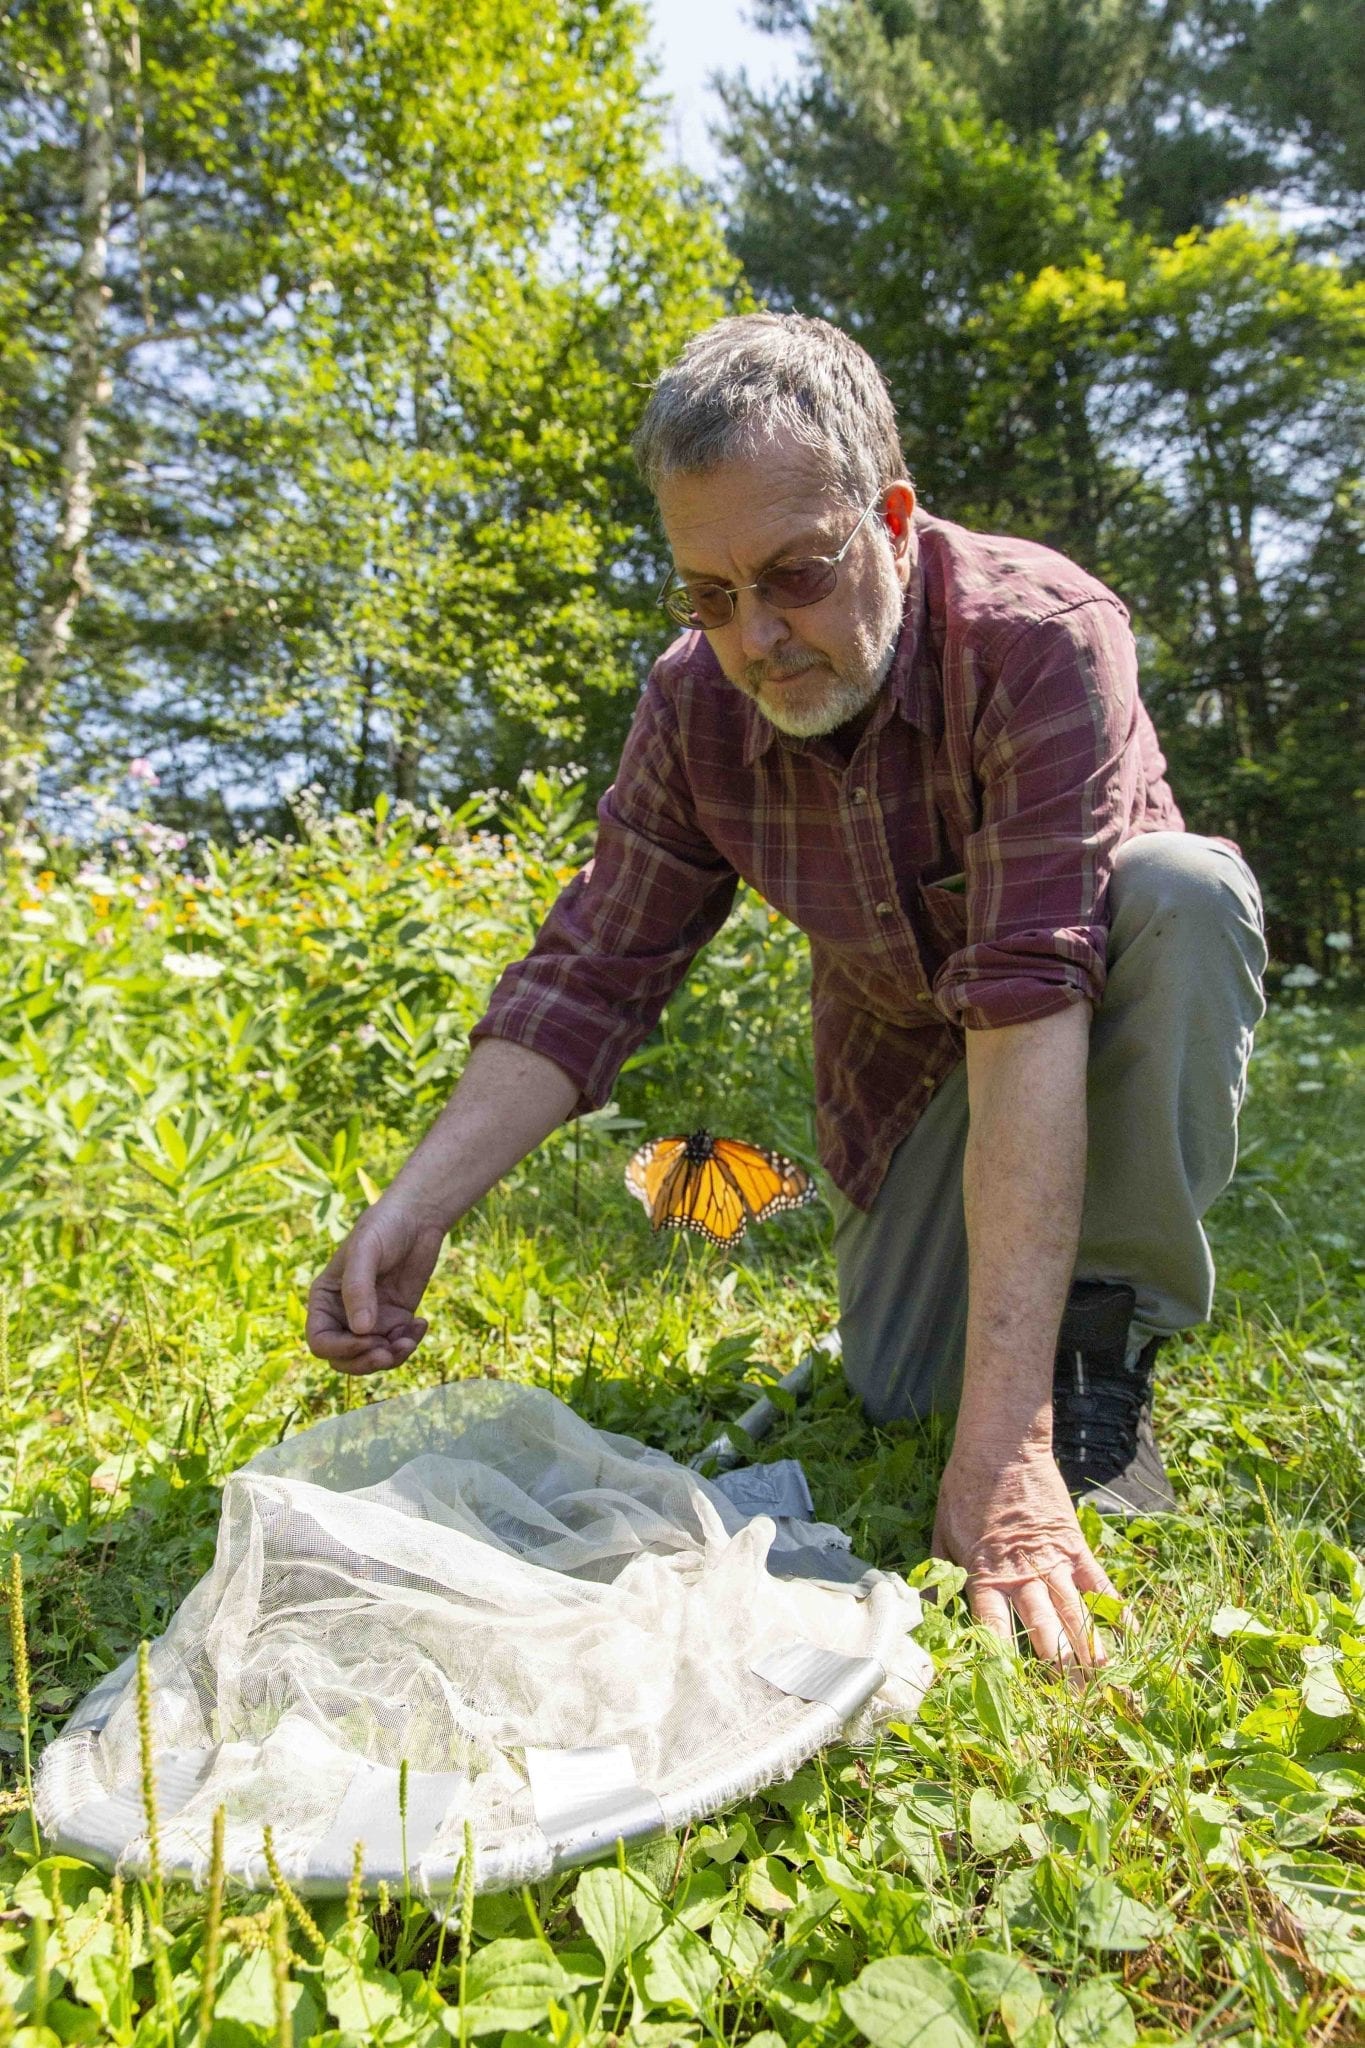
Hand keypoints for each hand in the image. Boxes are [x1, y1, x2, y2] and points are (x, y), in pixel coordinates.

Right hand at [305, 1197, 446, 1374]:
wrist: (418, 1218)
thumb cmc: (384, 1227)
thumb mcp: (367, 1251)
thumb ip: (358, 1289)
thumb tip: (360, 1330)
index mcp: (325, 1299)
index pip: (320, 1341)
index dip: (339, 1350)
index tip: (366, 1340)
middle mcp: (344, 1315)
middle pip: (343, 1359)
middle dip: (365, 1362)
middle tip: (388, 1350)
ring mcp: (371, 1320)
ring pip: (372, 1358)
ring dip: (391, 1357)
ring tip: (410, 1338)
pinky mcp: (396, 1320)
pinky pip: (397, 1347)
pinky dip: (409, 1343)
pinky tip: (421, 1323)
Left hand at [932, 1442, 1120, 1674]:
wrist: (1001, 1447)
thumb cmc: (965, 1489)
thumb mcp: (941, 1531)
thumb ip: (938, 1575)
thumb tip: (925, 1612)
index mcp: (985, 1572)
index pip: (994, 1622)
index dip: (1002, 1655)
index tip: (1009, 1686)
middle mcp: (1021, 1572)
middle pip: (1042, 1624)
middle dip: (1057, 1662)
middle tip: (1071, 1697)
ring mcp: (1052, 1559)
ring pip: (1073, 1609)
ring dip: (1088, 1644)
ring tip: (1101, 1676)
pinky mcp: (1073, 1544)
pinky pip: (1097, 1582)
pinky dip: (1113, 1608)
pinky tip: (1126, 1633)